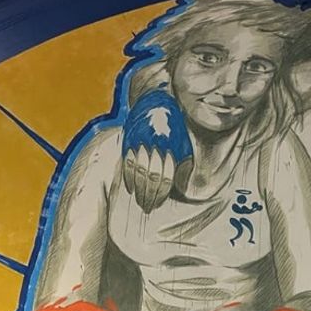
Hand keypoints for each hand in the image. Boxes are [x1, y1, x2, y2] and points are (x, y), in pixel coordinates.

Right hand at [121, 89, 191, 211]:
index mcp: (171, 147)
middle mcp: (156, 145)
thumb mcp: (183, 145)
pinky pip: (127, 162)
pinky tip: (130, 189)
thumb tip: (179, 187)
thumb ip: (182, 165)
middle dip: (148, 196)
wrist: (156, 102)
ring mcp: (141, 141)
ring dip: (138, 191)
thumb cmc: (173, 130)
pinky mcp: (129, 138)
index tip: (156, 204)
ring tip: (140, 202)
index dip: (159, 194)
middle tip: (146, 209)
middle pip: (150, 177)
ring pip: (138, 172)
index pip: (165, 178)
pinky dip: (128, 178)